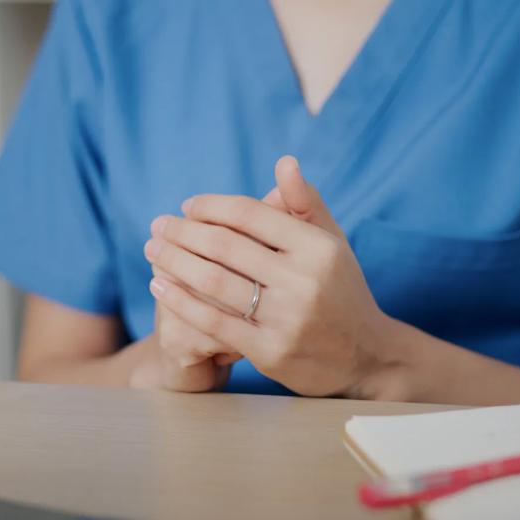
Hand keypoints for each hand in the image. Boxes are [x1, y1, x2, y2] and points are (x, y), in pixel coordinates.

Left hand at [144, 156, 397, 397]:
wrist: (367, 356)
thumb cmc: (341, 290)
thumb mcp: (332, 244)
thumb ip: (306, 203)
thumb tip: (284, 162)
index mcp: (318, 247)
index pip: (250, 214)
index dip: (212, 206)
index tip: (187, 206)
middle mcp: (304, 280)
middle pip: (225, 246)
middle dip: (182, 232)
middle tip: (157, 225)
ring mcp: (287, 318)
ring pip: (214, 282)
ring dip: (174, 262)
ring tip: (152, 250)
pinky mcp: (271, 353)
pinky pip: (213, 321)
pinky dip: (180, 300)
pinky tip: (159, 286)